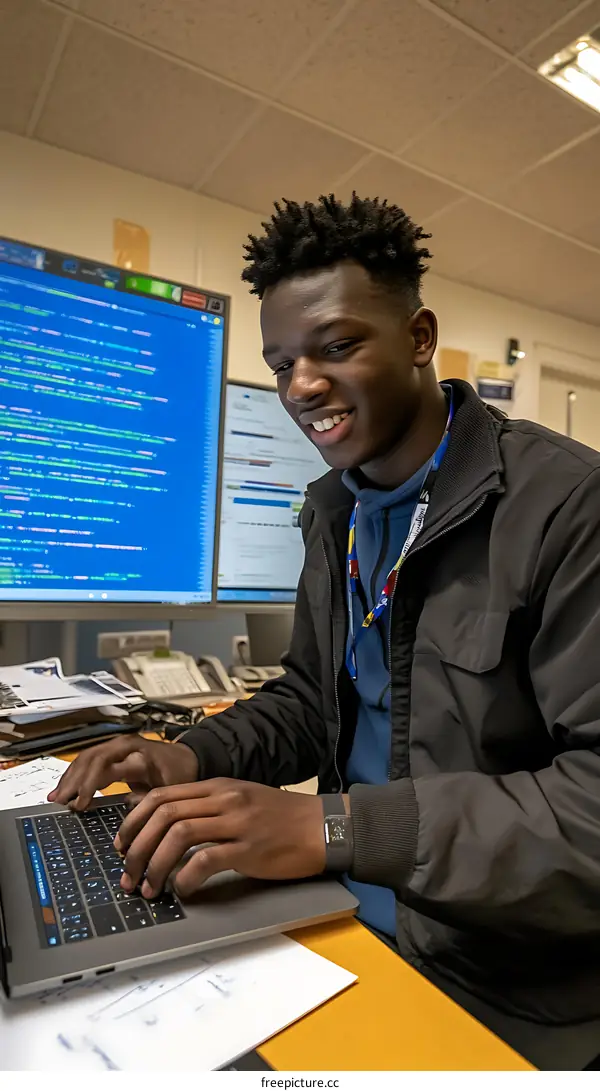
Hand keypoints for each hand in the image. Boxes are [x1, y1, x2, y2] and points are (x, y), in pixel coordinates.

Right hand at [47, 735, 198, 809]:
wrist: (188, 757)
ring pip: (87, 756)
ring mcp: (119, 744)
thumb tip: (125, 818)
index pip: (106, 766)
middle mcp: (127, 746)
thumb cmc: (179, 778)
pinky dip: (76, 771)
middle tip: (60, 802)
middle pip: (92, 759)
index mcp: (140, 757)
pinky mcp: (114, 746)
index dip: (89, 785)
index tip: (79, 805)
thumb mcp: (168, 793)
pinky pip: (90, 756)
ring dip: (70, 776)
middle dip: (74, 782)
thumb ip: (145, 802)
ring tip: (56, 797)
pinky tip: (66, 786)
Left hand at [115, 780, 326, 898]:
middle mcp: (223, 799)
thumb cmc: (281, 817)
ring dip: (155, 865)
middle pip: (163, 814)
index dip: (133, 820)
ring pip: (178, 835)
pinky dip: (185, 878)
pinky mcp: (250, 848)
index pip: (161, 795)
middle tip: (128, 874)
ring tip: (149, 889)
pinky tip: (182, 890)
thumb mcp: (240, 799)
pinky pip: (206, 861)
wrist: (322, 826)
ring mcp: (236, 822)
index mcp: (216, 786)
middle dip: (137, 846)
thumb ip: (207, 807)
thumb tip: (166, 826)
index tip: (121, 844)